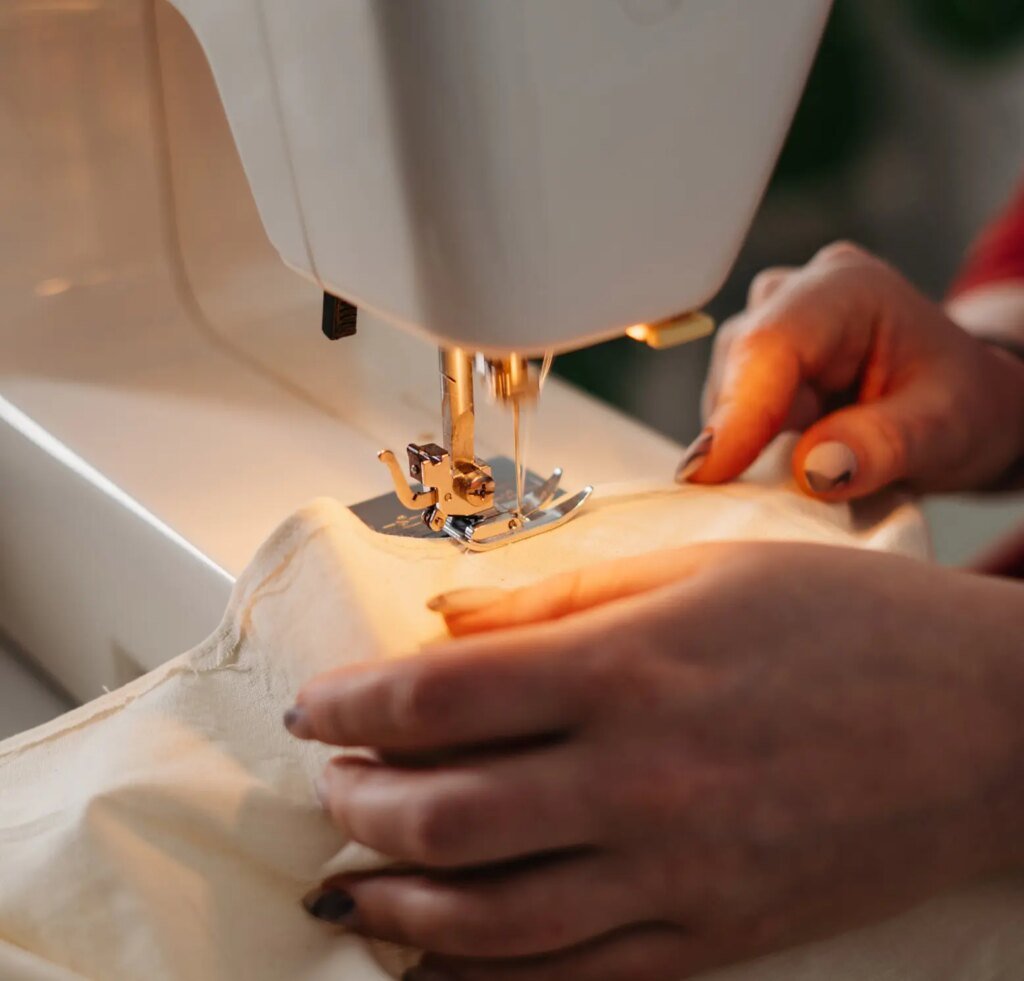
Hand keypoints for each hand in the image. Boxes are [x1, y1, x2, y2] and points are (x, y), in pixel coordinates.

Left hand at [287, 544, 1023, 980]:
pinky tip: (440, 955)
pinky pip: (573, 978)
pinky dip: (485, 976)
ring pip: (490, 921)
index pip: (441, 696)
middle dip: (357, 802)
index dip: (355, 703)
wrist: (987, 722)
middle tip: (330, 787)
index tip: (317, 707)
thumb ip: (562, 595)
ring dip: (397, 902)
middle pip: (444, 814)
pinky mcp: (715, 935)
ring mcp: (678, 875)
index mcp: (631, 669)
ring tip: (351, 884)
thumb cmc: (849, 624)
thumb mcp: (701, 567)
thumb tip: (452, 614)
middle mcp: (642, 781)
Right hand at [683, 242, 1023, 498]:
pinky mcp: (755, 361)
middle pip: (737, 365)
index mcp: (848, 290)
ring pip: (724, 389)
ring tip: (812, 467)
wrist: (964, 402)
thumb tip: (812, 469)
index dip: (737, 411)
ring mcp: (770, 323)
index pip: (770, 344)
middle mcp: (797, 293)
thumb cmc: (962, 404)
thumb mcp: (945, 431)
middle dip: (746, 433)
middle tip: (786, 490)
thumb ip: (883, 446)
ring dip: (749, 442)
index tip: (709, 473)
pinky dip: (748, 445)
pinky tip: (789, 459)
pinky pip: (728, 408)